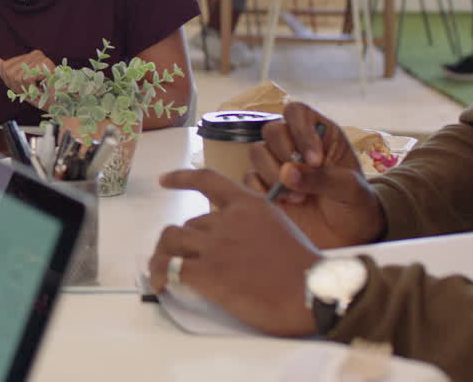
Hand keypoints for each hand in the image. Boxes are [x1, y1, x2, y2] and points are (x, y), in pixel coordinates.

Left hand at [0, 50, 54, 102]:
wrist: (62, 105)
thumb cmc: (44, 97)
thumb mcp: (21, 86)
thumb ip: (7, 72)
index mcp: (29, 57)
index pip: (5, 68)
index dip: (13, 83)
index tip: (27, 87)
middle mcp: (35, 54)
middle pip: (9, 72)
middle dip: (19, 86)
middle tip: (35, 89)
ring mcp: (41, 58)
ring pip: (17, 76)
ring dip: (27, 88)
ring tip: (40, 89)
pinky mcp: (45, 63)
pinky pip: (26, 78)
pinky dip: (33, 88)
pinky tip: (43, 87)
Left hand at [147, 169, 320, 336]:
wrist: (313, 295)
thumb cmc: (305, 271)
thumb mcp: (280, 229)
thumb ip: (252, 226)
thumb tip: (230, 241)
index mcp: (249, 205)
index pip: (208, 180)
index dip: (181, 178)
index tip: (163, 180)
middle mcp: (228, 220)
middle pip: (190, 224)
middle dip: (187, 243)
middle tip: (188, 261)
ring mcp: (216, 245)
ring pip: (171, 239)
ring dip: (164, 254)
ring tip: (163, 270)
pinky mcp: (207, 271)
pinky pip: (169, 266)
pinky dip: (159, 274)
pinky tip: (161, 286)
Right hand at [245, 102, 385, 248]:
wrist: (348, 236)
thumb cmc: (355, 205)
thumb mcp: (350, 190)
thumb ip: (323, 178)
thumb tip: (287, 172)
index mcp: (320, 135)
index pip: (297, 112)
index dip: (300, 129)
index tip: (315, 159)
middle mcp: (295, 145)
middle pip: (272, 130)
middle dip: (284, 153)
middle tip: (301, 177)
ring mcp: (277, 165)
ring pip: (257, 152)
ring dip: (274, 173)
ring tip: (299, 196)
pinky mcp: (264, 187)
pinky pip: (249, 179)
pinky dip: (264, 190)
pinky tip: (287, 203)